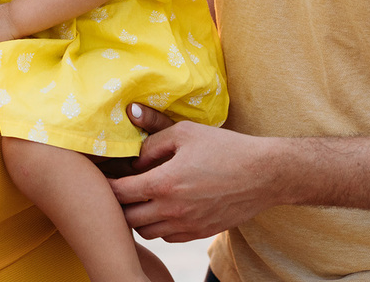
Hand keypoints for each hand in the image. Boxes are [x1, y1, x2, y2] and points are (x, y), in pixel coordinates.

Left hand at [109, 104, 281, 242]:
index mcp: (164, 183)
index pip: (120, 192)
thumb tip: (133, 157)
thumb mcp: (185, 132)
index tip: (105, 176)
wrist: (264, 174)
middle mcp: (172, 210)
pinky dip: (159, 226)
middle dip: (120, 203)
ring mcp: (186, 225)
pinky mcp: (199, 233)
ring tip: (141, 198)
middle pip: (128, 217)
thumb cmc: (225, 148)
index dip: (108, 184)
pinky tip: (163, 208)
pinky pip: (167, 237)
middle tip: (121, 188)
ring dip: (138, 216)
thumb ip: (152, 141)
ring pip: (146, 231)